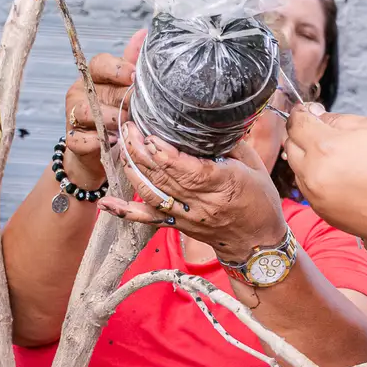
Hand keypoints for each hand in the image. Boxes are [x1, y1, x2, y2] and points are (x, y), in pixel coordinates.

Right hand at [61, 29, 145, 187]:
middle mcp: (81, 93)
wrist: (105, 153)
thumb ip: (132, 63)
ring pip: (86, 112)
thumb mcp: (126, 88)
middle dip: (120, 98)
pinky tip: (113, 141)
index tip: (134, 75)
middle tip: (138, 105)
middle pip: (96, 88)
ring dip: (108, 118)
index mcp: (94, 76)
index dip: (116, 68)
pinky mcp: (73, 140)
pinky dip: (96, 141)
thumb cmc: (118, 114)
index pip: (99, 63)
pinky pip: (81, 139)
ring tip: (126, 124)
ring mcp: (73, 116)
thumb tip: (144, 33)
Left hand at [101, 123, 286, 263]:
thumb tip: (211, 121)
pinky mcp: (178, 225)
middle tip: (128, 128)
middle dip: (142, 151)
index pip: (189, 169)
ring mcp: (187, 215)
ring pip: (152, 192)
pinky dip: (125, 211)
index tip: (150, 134)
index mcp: (224, 184)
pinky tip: (106, 203)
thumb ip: (232, 144)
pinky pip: (148, 219)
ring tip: (122, 145)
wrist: (258, 245)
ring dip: (133, 169)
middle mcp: (202, 202)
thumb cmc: (260, 202)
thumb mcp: (255, 166)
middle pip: (164, 176)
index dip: (165, 153)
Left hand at [283, 106, 366, 249]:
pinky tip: (340, 175)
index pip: (298, 122)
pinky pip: (309, 188)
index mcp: (325, 147)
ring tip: (335, 155)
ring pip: (297, 168)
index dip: (304, 112)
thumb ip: (339, 120)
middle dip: (303, 133)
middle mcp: (314, 174)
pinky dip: (316, 177)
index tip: (313, 110)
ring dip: (308, 157)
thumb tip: (318, 117)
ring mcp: (316, 197)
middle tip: (323, 130)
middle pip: (291, 145)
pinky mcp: (324, 213)